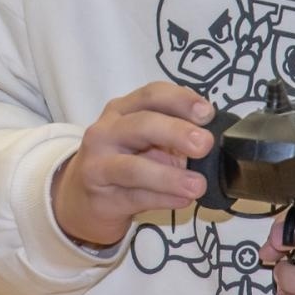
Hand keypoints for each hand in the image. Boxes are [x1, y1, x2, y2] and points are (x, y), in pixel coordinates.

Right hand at [52, 81, 215, 248]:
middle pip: (141, 125)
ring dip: (169, 176)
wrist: (81, 196)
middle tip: (204, 144)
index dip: (180, 100)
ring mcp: (98, 164)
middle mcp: (106, 132)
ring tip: (197, 185)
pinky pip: (134, 197)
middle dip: (176, 132)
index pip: (151, 95)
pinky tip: (183, 200)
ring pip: (133, 168)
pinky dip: (162, 199)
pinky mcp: (100, 196)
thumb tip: (213, 142)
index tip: (207, 113)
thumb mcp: (143, 140)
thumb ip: (173, 136)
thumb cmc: (122, 160)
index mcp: (123, 110)